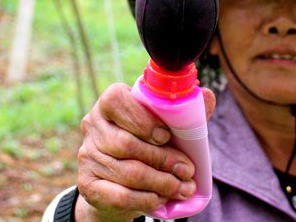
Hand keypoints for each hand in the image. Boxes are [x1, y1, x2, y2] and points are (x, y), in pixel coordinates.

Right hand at [75, 83, 215, 221]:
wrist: (117, 182)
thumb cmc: (146, 144)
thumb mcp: (163, 126)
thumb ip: (184, 112)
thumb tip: (208, 95)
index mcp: (109, 104)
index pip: (116, 100)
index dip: (141, 119)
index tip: (166, 135)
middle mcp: (93, 126)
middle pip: (126, 143)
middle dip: (163, 159)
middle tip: (187, 170)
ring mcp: (87, 156)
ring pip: (127, 172)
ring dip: (161, 182)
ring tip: (182, 187)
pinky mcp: (88, 184)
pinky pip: (119, 195)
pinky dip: (145, 198)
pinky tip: (161, 198)